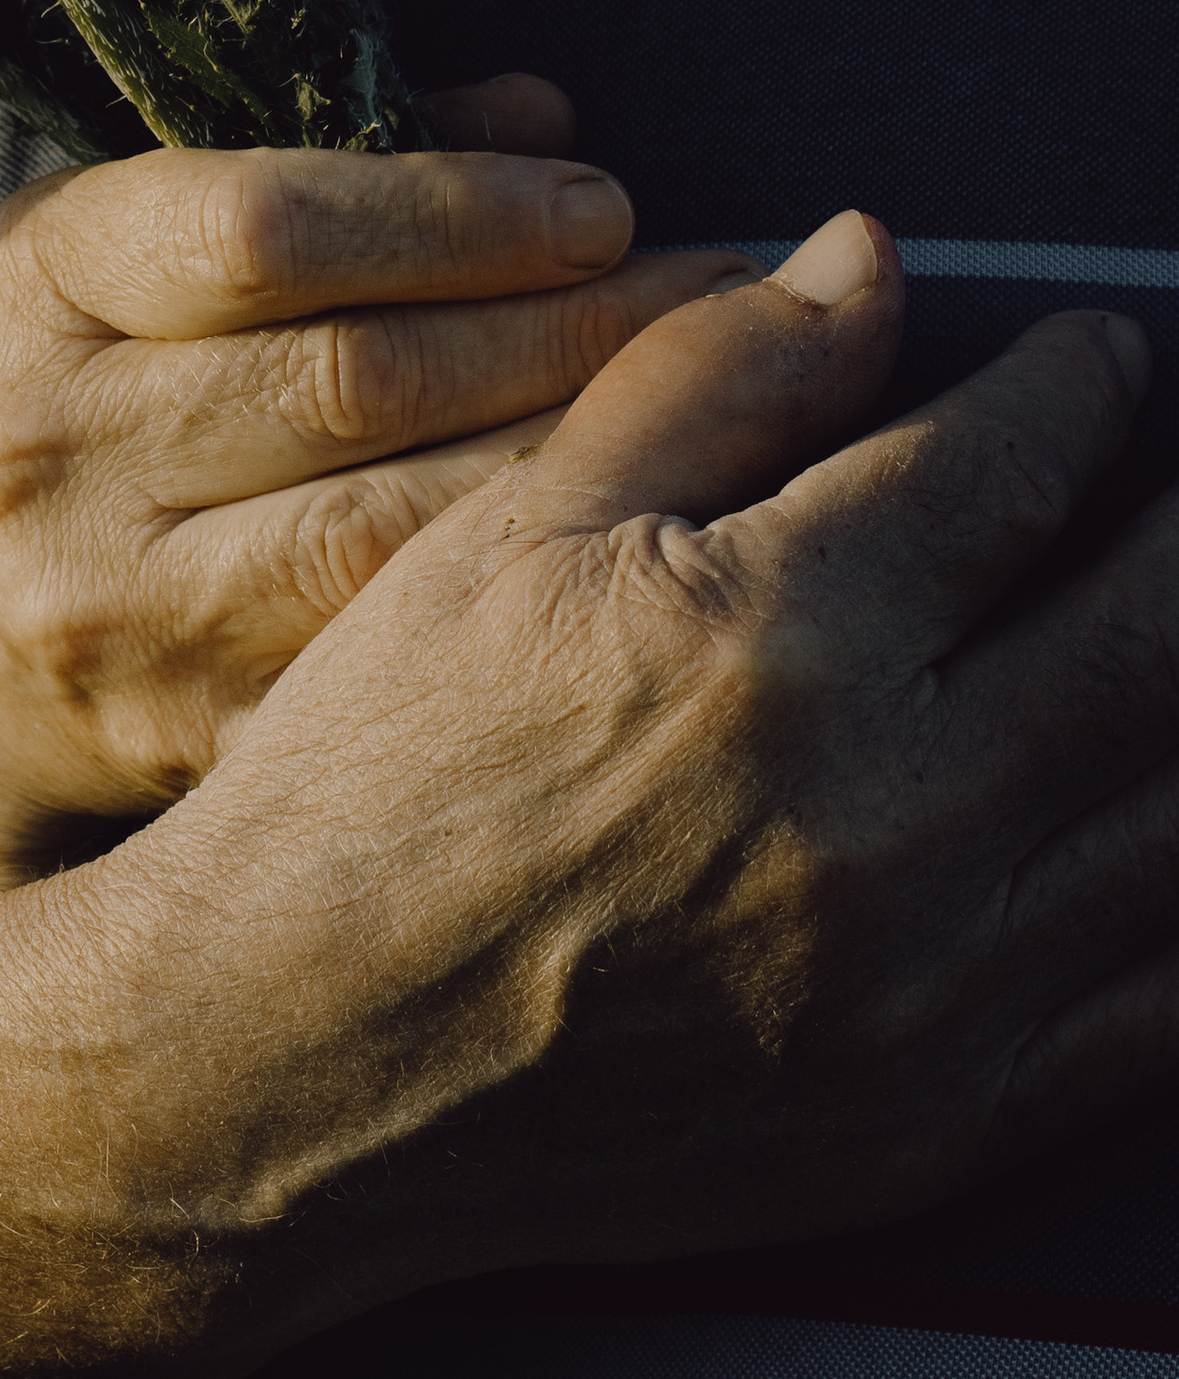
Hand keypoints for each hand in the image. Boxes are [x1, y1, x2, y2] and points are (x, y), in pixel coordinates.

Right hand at [0, 87, 747, 944]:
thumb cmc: (44, 411)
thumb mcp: (113, 250)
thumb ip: (321, 165)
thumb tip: (545, 111)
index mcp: (44, 285)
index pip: (267, 225)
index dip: (459, 209)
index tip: (605, 200)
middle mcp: (61, 447)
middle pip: (365, 380)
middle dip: (584, 330)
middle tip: (749, 290)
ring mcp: (118, 610)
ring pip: (402, 536)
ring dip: (593, 466)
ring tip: (742, 409)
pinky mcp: (183, 739)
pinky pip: (399, 668)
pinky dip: (539, 611)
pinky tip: (656, 567)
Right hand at [77, 211, 1177, 1291]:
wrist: (287, 1069)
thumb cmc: (375, 778)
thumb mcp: (505, 533)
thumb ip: (706, 378)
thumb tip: (869, 256)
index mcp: (772, 634)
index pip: (1010, 466)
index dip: (1078, 387)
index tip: (1098, 359)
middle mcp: (886, 811)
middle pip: (1157, 629)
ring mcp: (932, 986)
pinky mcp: (938, 1122)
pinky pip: (1163, 1012)